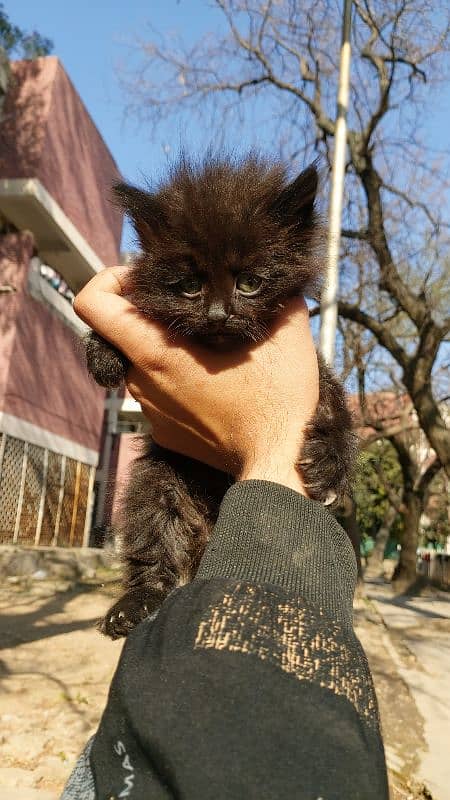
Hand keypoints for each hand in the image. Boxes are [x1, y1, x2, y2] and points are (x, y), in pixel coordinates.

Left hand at [74, 268, 318, 495]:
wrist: (279, 463)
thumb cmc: (278, 404)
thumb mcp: (287, 337)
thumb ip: (279, 297)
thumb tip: (277, 280)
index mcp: (157, 355)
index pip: (93, 306)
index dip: (109, 280)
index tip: (143, 278)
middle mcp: (143, 384)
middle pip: (119, 333)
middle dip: (148, 313)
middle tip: (189, 306)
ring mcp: (151, 412)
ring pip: (140, 364)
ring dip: (164, 348)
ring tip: (208, 345)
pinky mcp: (164, 432)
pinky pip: (158, 393)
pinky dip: (176, 380)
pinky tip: (213, 380)